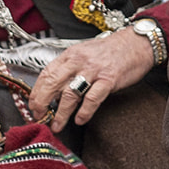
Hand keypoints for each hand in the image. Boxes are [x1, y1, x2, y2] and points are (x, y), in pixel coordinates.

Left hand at [28, 28, 155, 130]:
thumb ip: (70, 68)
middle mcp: (79, 61)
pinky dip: (84, 112)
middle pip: (53, 83)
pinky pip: (92, 98)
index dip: (37, 91)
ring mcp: (94, 70)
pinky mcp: (108, 79)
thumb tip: (54, 89)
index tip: (32, 104)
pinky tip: (80, 119)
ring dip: (61, 113)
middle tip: (38, 116)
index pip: (46, 73)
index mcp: (71, 55)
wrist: (136, 44)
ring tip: (57, 125)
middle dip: (42, 102)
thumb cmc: (111, 51)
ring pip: (70, 94)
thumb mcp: (84, 53)